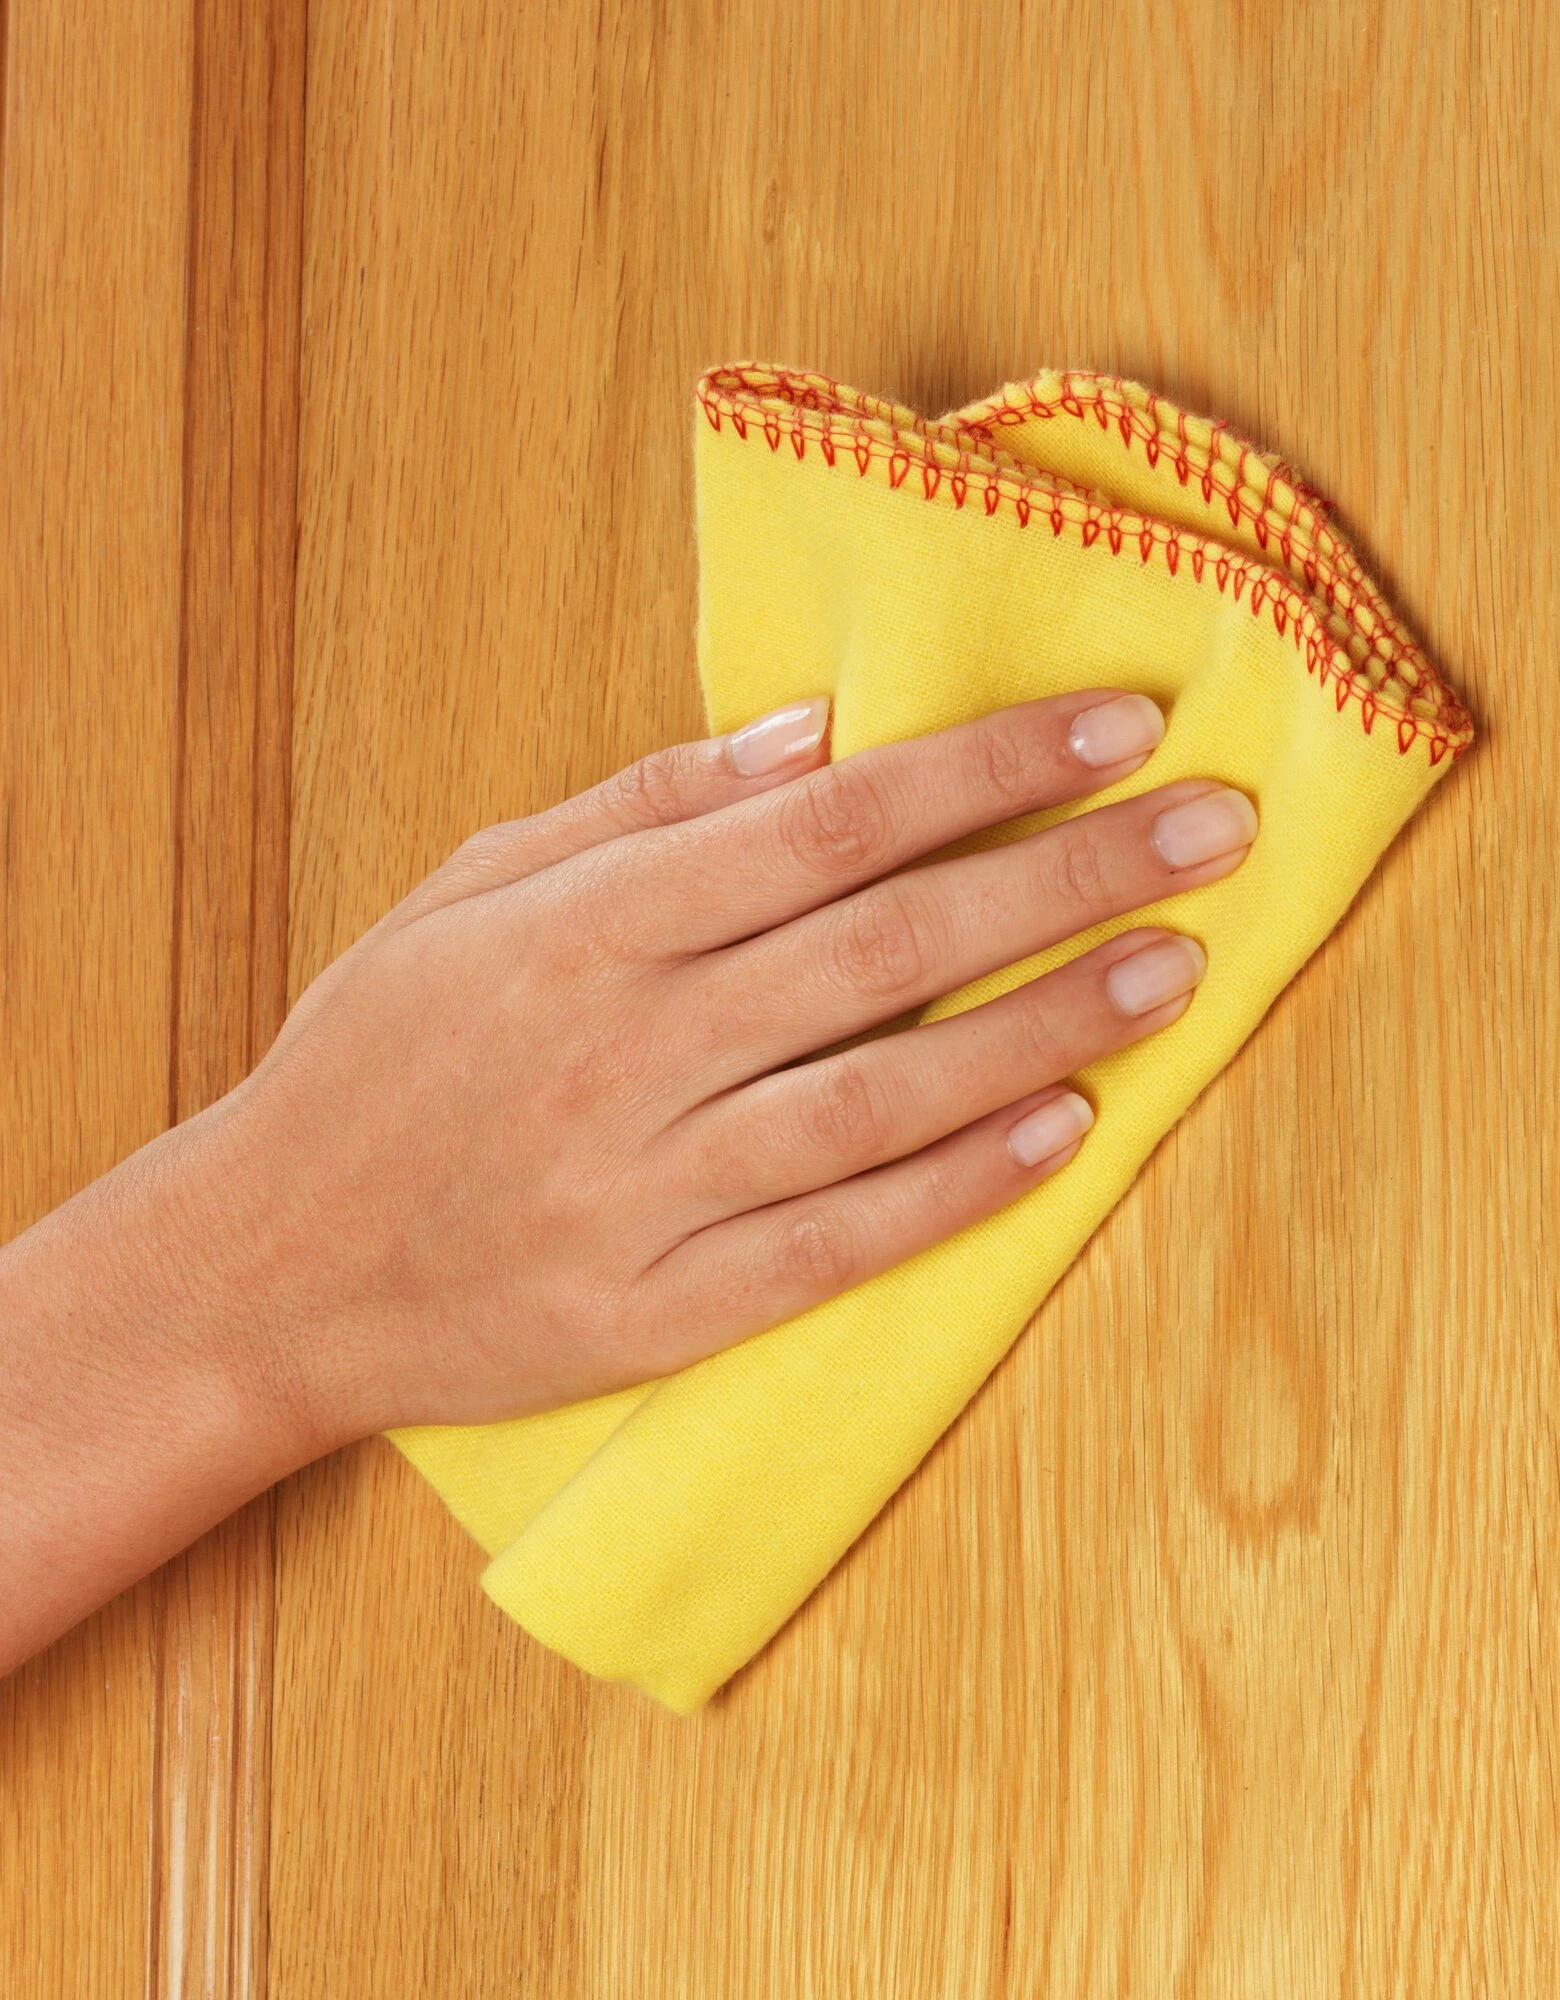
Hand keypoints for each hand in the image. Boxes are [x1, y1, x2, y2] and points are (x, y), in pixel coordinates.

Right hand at [213, 686, 1255, 1444]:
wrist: (266, 1268)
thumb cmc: (373, 1060)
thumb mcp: (470, 891)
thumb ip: (640, 811)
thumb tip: (815, 733)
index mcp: (583, 926)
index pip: (829, 824)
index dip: (987, 768)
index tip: (1118, 725)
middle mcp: (625, 1048)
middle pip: (889, 943)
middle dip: (1070, 874)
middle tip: (1218, 829)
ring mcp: (646, 1189)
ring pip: (887, 1093)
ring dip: (1049, 1024)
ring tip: (1180, 969)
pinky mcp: (659, 1309)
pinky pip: (838, 1240)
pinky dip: (959, 1185)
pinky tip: (1067, 1132)